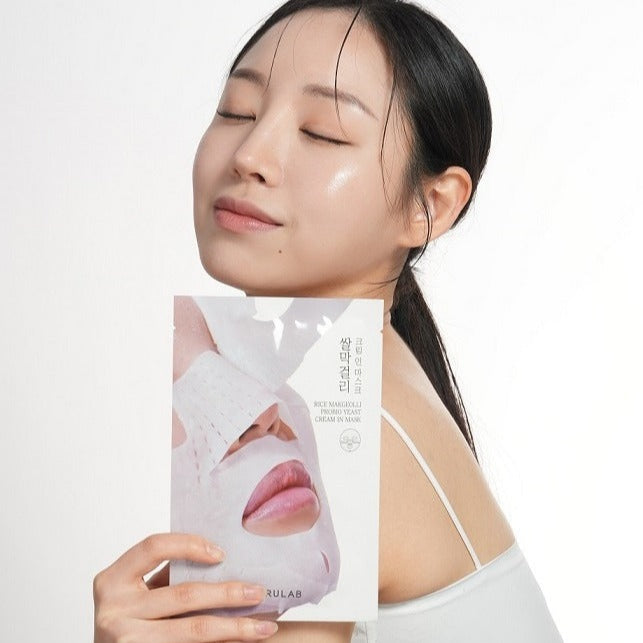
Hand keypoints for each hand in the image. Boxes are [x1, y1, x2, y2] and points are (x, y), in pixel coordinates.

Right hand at [93, 532, 277, 641]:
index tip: (222, 553)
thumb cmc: (130, 621)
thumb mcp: (139, 593)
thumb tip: (224, 559)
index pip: (153, 546)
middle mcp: (113, 612)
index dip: (189, 544)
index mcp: (111, 581)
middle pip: (184, 594)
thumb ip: (168, 577)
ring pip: (193, 630)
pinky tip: (242, 641)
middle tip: (259, 591)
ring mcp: (126, 642)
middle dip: (228, 592)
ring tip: (264, 625)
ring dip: (235, 627)